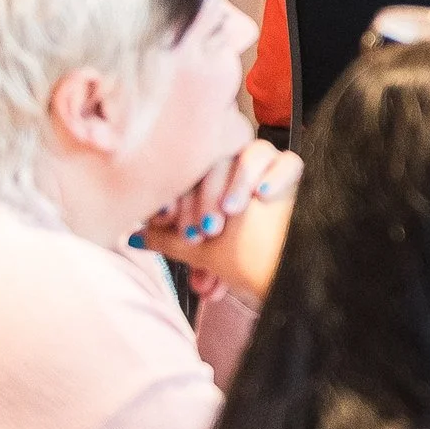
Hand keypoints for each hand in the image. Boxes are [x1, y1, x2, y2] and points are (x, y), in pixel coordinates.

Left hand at [139, 141, 301, 303]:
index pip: (194, 169)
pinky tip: (264, 192)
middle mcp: (242, 173)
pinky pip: (290, 162)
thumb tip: (133, 238)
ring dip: (239, 180)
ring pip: (254, 151)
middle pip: (221, 159)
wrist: (285, 277)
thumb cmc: (242, 264)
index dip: (182, 194)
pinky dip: (277, 173)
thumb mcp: (198, 253)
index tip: (177, 224)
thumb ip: (166, 240)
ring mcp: (271, 172)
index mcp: (215, 184)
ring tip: (233, 209)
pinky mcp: (296, 178)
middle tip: (206, 229)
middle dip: (208, 194)